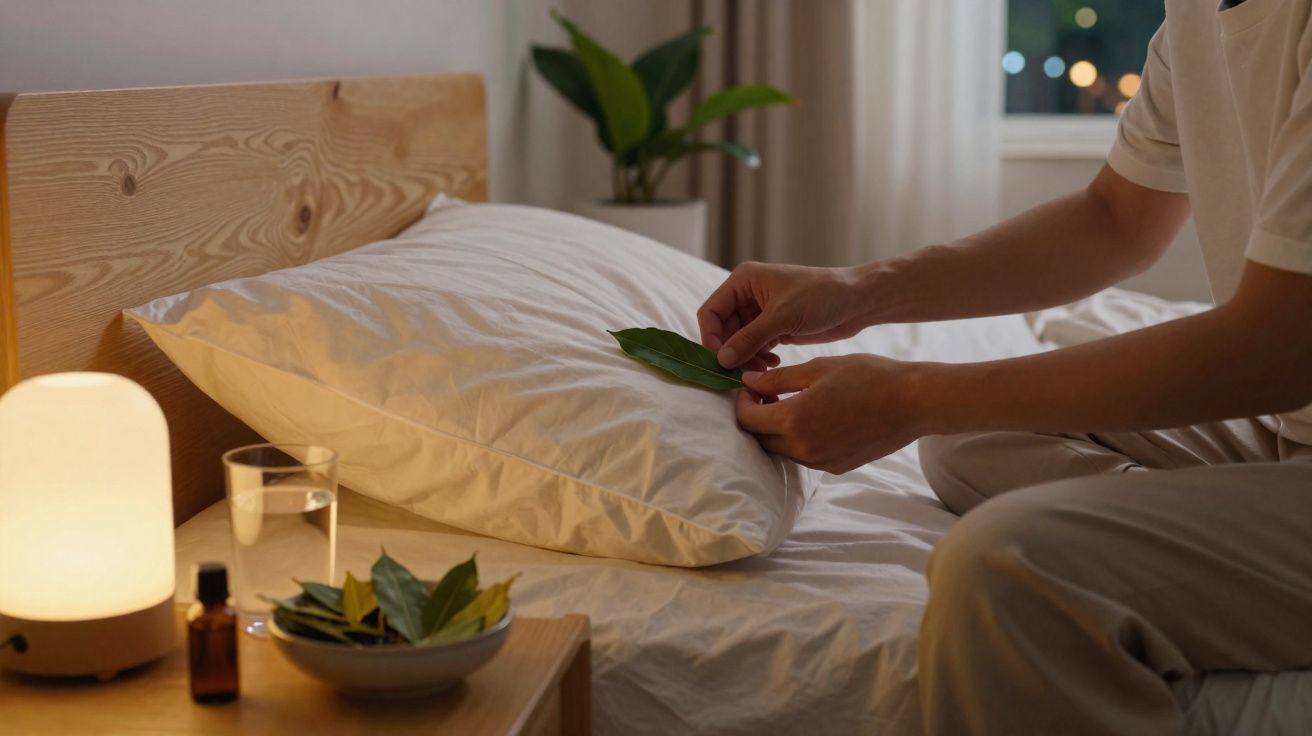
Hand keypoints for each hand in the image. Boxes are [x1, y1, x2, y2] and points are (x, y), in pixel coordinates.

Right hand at [698, 262, 870, 368]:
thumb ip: (750, 338)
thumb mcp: (782, 316)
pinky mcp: (775, 327)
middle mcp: (748, 294)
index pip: (710, 311)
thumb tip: (722, 360)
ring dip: (746, 358)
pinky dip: (759, 358)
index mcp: (744, 281)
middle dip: (731, 351)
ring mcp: (761, 312)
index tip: (721, 361)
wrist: (857, 301)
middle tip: (744, 372)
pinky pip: (755, 347)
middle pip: (722, 329)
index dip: (711, 337)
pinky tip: (773, 363)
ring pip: (738, 341)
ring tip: (763, 370)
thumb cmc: (822, 296)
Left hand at [735, 355, 929, 473]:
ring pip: (782, 450)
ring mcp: (821, 462)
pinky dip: (799, 440)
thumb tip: (749, 382)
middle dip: (757, 418)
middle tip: (766, 395)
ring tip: (791, 404)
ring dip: (777, 431)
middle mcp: (803, 448)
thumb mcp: (818, 368)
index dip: (742, 403)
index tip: (750, 388)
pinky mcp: (836, 467)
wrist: (913, 402)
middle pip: (761, 440)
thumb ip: (778, 379)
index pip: (748, 419)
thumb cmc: (868, 377)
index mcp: (794, 420)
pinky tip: (814, 418)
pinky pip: (806, 456)